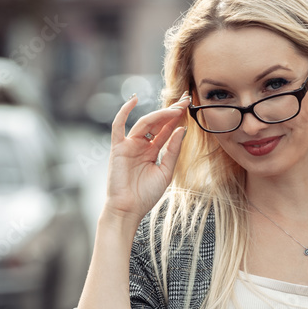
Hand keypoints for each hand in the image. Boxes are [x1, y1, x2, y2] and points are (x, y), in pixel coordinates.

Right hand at [102, 90, 190, 223]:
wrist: (128, 210)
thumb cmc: (145, 195)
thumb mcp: (166, 172)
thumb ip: (173, 150)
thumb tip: (182, 129)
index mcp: (153, 151)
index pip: (166, 129)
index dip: (177, 117)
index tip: (189, 104)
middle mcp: (141, 145)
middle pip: (157, 123)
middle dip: (171, 110)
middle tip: (185, 99)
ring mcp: (129, 145)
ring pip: (145, 123)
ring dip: (160, 114)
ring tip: (175, 108)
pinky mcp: (118, 148)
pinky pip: (118, 126)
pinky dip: (124, 112)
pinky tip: (134, 99)